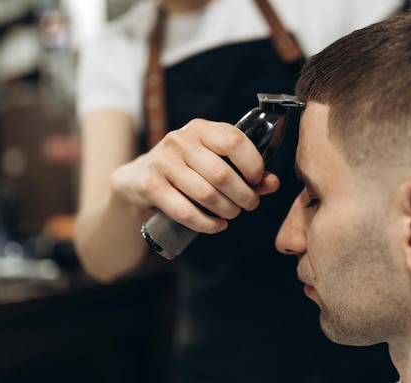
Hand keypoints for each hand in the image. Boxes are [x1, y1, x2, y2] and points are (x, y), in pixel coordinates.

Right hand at [111, 118, 280, 233]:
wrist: (137, 177)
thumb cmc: (187, 167)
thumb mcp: (214, 160)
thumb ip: (247, 170)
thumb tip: (273, 183)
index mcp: (201, 129)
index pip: (234, 140)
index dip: (253, 164)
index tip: (258, 180)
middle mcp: (180, 141)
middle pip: (222, 174)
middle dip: (243, 195)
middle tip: (250, 204)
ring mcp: (163, 163)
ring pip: (206, 194)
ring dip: (227, 210)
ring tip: (233, 213)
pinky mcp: (151, 186)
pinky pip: (186, 212)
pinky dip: (207, 224)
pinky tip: (217, 225)